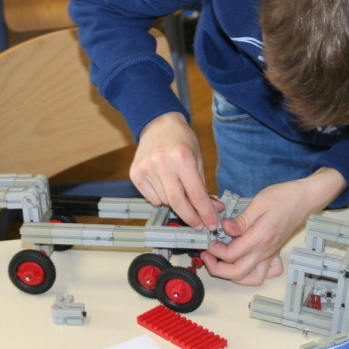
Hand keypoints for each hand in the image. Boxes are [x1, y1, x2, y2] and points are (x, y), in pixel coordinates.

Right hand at [130, 112, 219, 229]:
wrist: (158, 124)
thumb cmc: (182, 140)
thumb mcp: (198, 158)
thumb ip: (203, 185)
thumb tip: (213, 210)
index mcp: (182, 158)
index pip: (196, 194)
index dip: (205, 213)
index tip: (211, 224)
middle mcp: (163, 163)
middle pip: (178, 202)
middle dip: (191, 217)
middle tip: (199, 224)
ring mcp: (147, 169)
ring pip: (165, 201)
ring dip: (176, 204)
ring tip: (180, 191)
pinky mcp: (136, 174)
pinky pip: (152, 198)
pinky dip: (161, 198)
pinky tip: (165, 185)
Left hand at [201, 167, 345, 284]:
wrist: (306, 198)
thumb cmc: (285, 197)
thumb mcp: (259, 203)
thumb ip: (240, 221)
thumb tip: (224, 229)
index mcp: (260, 237)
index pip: (231, 254)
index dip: (214, 250)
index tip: (208, 240)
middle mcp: (266, 250)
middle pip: (237, 272)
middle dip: (217, 268)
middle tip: (207, 255)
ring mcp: (271, 254)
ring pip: (251, 278)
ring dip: (233, 275)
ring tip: (222, 262)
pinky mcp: (275, 252)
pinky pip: (266, 273)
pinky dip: (253, 273)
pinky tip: (244, 262)